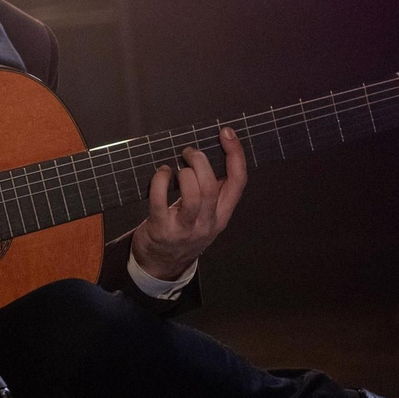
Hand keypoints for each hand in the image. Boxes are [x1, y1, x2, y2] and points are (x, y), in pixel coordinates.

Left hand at [131, 127, 247, 280]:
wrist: (161, 264)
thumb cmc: (182, 229)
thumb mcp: (205, 214)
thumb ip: (211, 191)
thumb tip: (211, 153)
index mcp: (222, 214)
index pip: (238, 182)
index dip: (235, 155)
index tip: (226, 133)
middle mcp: (208, 222)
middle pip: (212, 186)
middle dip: (200, 161)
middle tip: (188, 152)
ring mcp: (185, 228)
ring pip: (192, 194)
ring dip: (183, 172)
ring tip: (176, 167)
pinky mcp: (161, 229)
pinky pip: (160, 200)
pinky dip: (160, 180)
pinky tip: (161, 173)